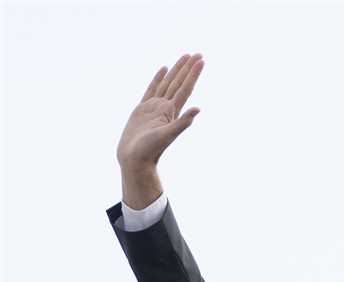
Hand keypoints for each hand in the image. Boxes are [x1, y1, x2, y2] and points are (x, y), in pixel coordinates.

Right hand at [116, 52, 203, 170]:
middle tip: (197, 54)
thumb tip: (198, 109)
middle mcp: (165, 107)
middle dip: (188, 68)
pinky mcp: (143, 109)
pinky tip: (164, 69)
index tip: (201, 60)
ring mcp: (154, 107)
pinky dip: (158, 78)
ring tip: (185, 57)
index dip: (193, 74)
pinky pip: (152, 89)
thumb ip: (183, 122)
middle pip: (179, 83)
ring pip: (167, 83)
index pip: (185, 88)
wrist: (135, 159)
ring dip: (177, 71)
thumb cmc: (150, 150)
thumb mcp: (168, 135)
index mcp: (172, 111)